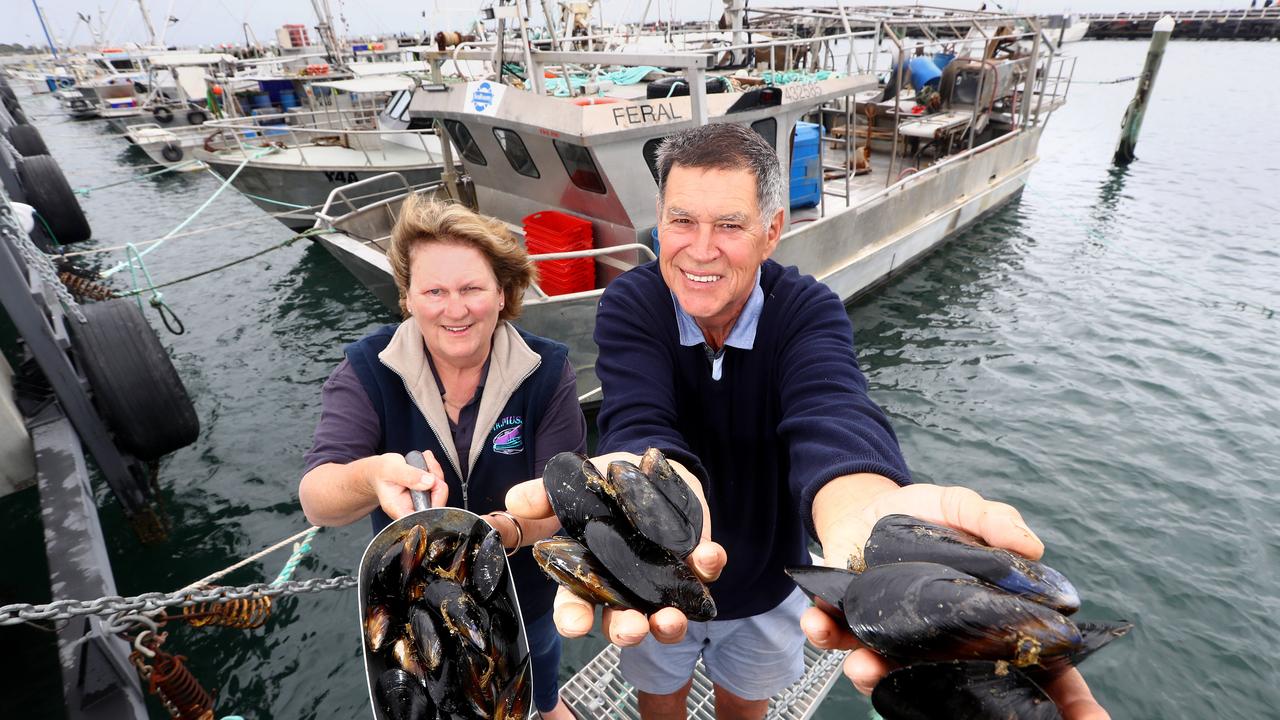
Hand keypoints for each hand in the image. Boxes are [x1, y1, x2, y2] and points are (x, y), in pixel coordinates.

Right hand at [366, 451, 447, 518]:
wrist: (378, 471)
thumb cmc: (380, 473)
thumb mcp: (390, 470)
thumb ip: (409, 476)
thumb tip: (430, 482)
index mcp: (400, 511)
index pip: (424, 517)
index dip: (435, 502)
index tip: (432, 481)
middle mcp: (412, 510)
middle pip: (437, 502)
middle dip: (436, 479)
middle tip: (425, 464)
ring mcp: (421, 503)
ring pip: (441, 491)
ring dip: (436, 472)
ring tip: (422, 460)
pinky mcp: (428, 495)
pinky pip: (439, 484)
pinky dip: (435, 471)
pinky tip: (426, 462)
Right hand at [504, 453, 726, 645]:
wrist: (646, 468)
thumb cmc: (601, 489)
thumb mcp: (569, 489)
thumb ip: (542, 498)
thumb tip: (513, 502)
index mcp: (589, 577)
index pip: (575, 608)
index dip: (574, 619)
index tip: (576, 625)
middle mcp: (626, 589)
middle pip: (622, 623)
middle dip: (626, 631)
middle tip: (631, 629)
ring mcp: (662, 581)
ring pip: (665, 616)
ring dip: (669, 624)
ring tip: (670, 620)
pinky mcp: (694, 562)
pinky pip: (704, 573)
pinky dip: (708, 567)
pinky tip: (707, 556)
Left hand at [803, 482, 1108, 718]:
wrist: (865, 505)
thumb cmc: (926, 514)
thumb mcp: (962, 507)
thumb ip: (994, 521)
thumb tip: (1031, 547)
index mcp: (982, 622)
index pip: (1037, 671)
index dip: (1067, 702)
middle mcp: (941, 644)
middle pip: (964, 692)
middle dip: (969, 714)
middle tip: (964, 717)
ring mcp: (895, 641)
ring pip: (890, 676)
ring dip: (874, 677)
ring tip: (864, 667)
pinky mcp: (850, 626)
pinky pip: (836, 641)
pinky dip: (824, 634)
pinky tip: (817, 621)